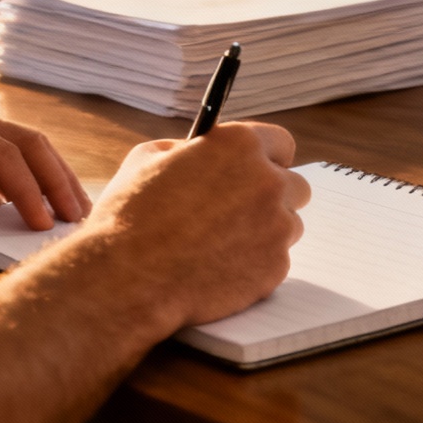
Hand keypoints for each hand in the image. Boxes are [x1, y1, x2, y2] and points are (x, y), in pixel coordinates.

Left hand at [0, 103, 90, 255]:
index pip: (4, 156)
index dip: (30, 191)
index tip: (45, 225)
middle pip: (25, 144)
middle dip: (55, 180)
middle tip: (78, 217)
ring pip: (14, 154)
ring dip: (41, 182)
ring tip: (63, 216)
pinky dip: (13, 191)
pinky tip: (21, 217)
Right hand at [80, 122, 309, 328]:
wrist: (127, 279)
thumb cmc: (129, 216)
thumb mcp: (147, 158)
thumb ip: (187, 149)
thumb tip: (202, 152)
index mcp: (239, 145)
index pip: (281, 143)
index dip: (266, 157)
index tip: (257, 169)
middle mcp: (267, 182)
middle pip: (295, 186)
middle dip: (272, 197)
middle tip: (242, 210)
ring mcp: (276, 227)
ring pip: (289, 225)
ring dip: (267, 231)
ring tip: (223, 243)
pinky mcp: (276, 267)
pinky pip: (276, 260)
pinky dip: (255, 264)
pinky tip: (219, 267)